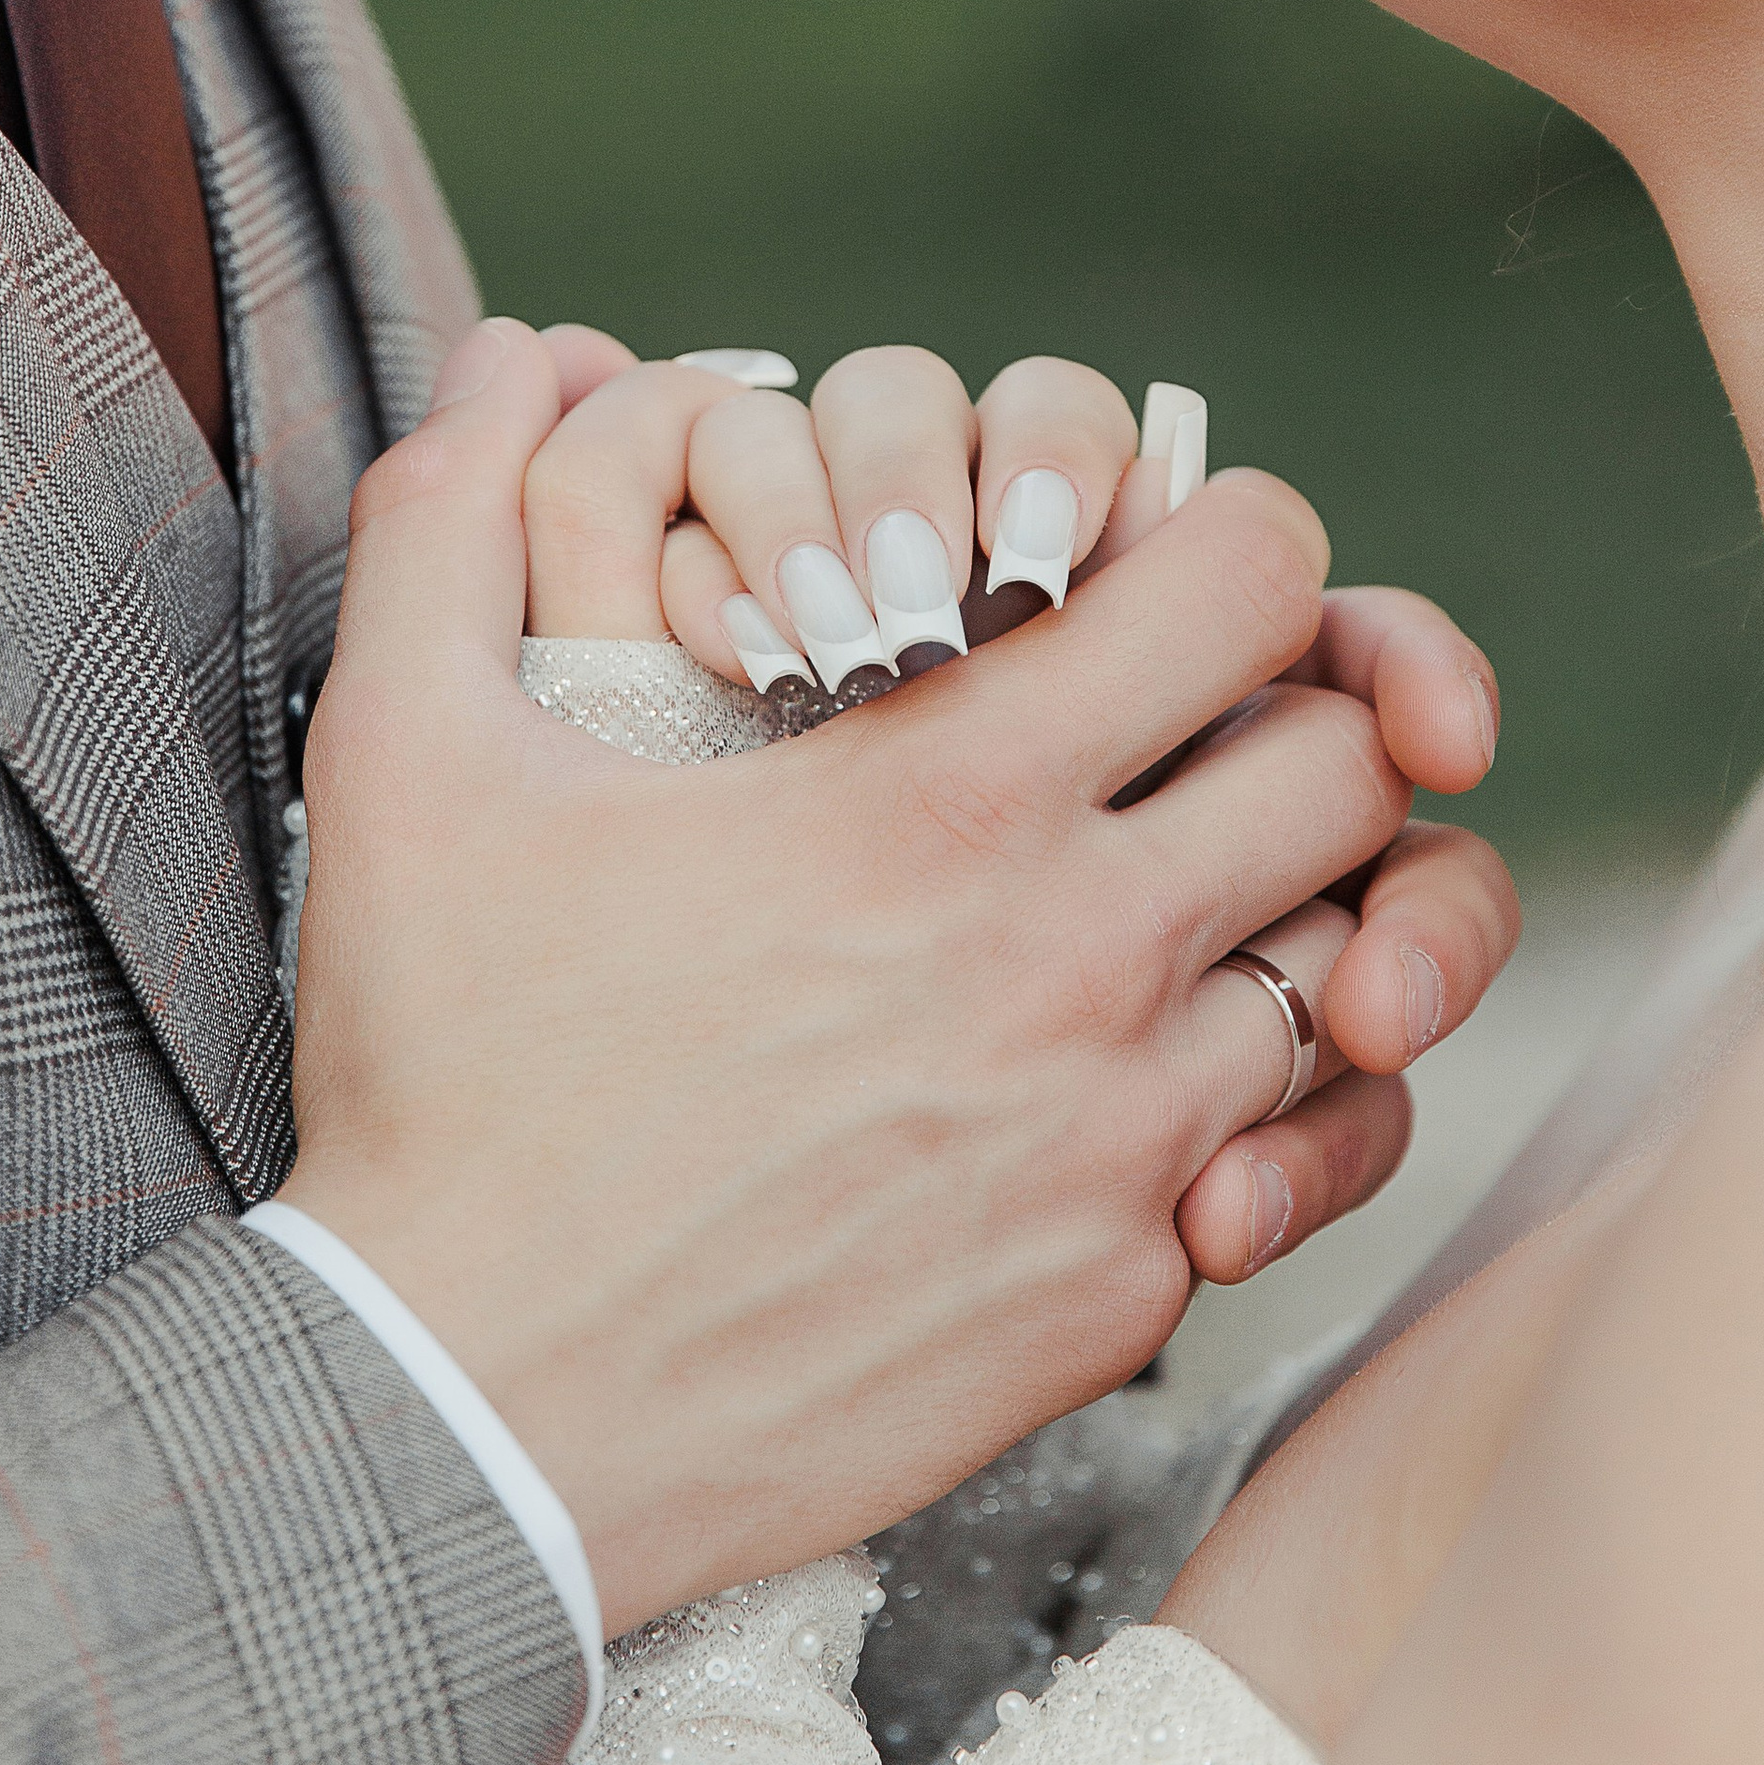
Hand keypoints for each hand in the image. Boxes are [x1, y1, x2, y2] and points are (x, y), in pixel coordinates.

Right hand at [281, 321, 1512, 1631]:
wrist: (464, 1420)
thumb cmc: (441, 1074)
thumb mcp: (410, 758)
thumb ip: (458, 514)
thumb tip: (508, 343)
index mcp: (949, 791)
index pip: (1260, 577)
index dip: (1226, 545)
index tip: (1135, 582)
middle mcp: (1083, 956)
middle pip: (1353, 765)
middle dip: (1284, 719)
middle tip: (1169, 742)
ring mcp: (1122, 1142)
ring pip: (1343, 970)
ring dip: (1271, 919)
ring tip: (1137, 913)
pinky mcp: (1119, 1295)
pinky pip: (1284, 1160)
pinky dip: (1238, 1110)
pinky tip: (1097, 1088)